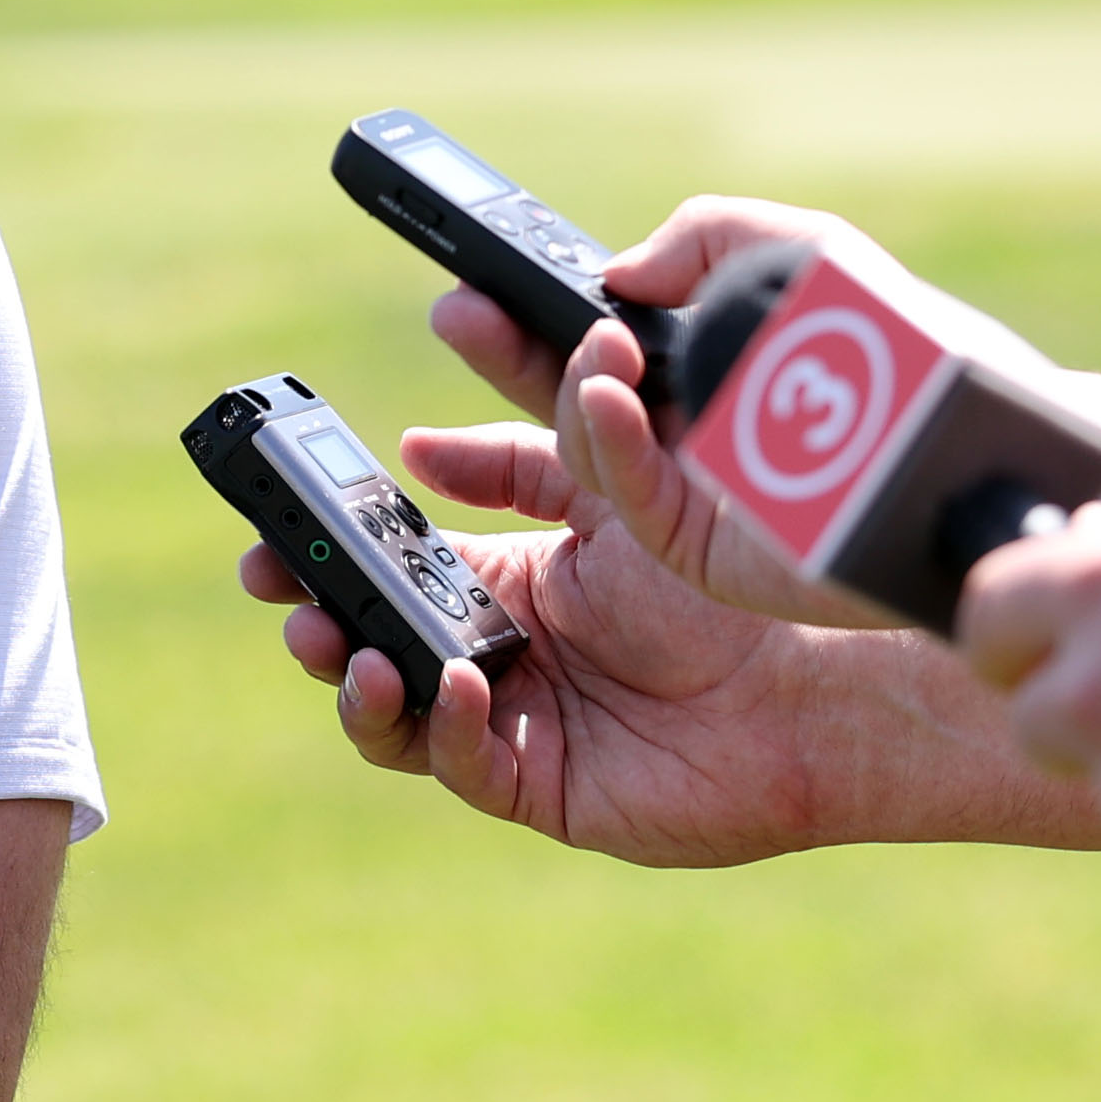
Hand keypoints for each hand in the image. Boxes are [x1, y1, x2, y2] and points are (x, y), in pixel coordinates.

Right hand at [238, 423, 1100, 862]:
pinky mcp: (544, 784)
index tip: (292, 495)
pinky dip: (440, 726)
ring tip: (330, 636)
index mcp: (522, 571)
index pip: (408, 542)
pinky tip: (454, 683)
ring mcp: (519, 717)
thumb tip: (478, 317)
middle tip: (268, 568)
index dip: (346, 520)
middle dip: (310, 596)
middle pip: (373, 626)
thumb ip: (573, 386)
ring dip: (348, 668)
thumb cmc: (755, 562)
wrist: (831, 675)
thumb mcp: (644, 455)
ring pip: (394, 703)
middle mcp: (508, 647)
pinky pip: (461, 763)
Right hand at [488, 195, 949, 631]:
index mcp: (699, 374)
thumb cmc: (917, 358)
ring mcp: (685, 498)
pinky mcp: (701, 552)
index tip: (472, 292)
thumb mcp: (809, 255)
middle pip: (556, 396)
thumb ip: (710, 236)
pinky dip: (606, 439)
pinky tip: (607, 385)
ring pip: (583, 445)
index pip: (585, 348)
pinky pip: (631, 497)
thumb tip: (620, 274)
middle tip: (462, 311)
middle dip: (500, 354)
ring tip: (601, 342)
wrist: (991, 458)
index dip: (522, 326)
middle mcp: (678, 439)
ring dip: (573, 381)